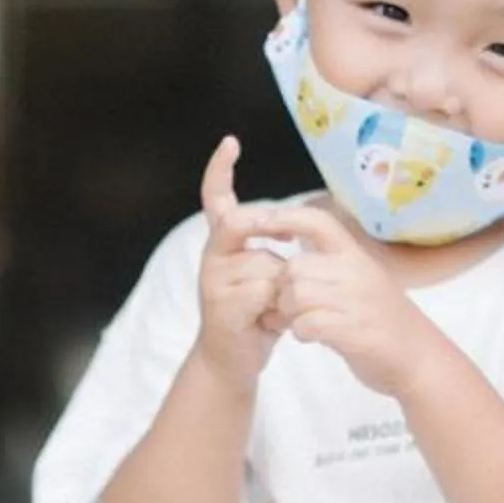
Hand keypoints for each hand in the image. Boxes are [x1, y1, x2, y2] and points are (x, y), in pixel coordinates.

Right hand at [194, 137, 287, 389]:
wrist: (231, 360)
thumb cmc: (255, 314)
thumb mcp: (265, 273)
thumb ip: (271, 248)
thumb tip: (293, 224)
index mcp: (221, 243)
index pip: (215, 198)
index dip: (220, 170)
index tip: (231, 142)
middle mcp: (211, 256)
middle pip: (243, 224)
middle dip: (271, 241)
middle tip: (282, 265)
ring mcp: (212, 281)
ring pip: (265, 264)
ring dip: (282, 289)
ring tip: (272, 311)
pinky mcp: (220, 306)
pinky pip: (263, 291)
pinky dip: (277, 308)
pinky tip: (269, 324)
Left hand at [257, 202, 452, 400]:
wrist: (418, 358)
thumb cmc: (383, 321)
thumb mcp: (361, 282)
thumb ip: (329, 269)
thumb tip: (289, 259)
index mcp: (356, 255)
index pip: (317, 221)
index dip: (286, 217)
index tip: (261, 222)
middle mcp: (356, 271)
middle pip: (295, 267)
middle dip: (282, 289)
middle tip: (288, 308)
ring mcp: (356, 300)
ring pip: (296, 294)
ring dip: (288, 312)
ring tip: (299, 323)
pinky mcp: (352, 330)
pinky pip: (307, 323)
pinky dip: (300, 332)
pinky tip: (310, 337)